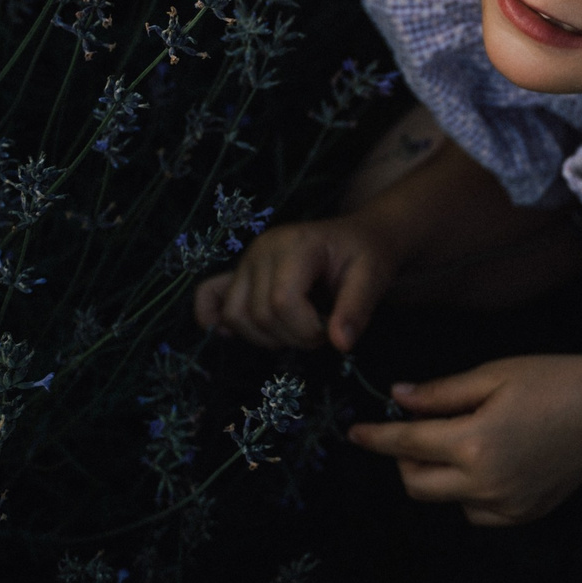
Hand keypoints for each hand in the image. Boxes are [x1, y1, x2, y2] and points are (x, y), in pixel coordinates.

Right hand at [192, 216, 401, 352]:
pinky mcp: (239, 273)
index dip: (305, 330)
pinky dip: (214, 318)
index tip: (331, 332)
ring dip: (265, 337)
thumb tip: (340, 344)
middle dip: (292, 337)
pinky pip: (208, 296)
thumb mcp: (373, 277)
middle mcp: (262, 250)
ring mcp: (246, 261)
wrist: (358, 238)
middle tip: (320, 332)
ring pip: (235, 316)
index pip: (282, 301)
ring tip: (296, 329)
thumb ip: (356, 309)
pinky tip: (235, 334)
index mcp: (295, 245)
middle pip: (258, 314)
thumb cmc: (366, 255)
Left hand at [346, 354, 581, 525]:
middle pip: (417, 483)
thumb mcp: (493, 374)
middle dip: (405, 458)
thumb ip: (441, 392)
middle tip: (417, 430)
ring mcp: (508, 505)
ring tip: (464, 440)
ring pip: (447, 500)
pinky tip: (491, 461)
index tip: (355, 433)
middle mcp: (487, 483)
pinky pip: (477, 511)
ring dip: (440, 474)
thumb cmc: (553, 380)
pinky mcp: (525, 514)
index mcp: (475, 443)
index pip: (407, 444)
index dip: (376, 437)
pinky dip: (470, 491)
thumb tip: (398, 398)